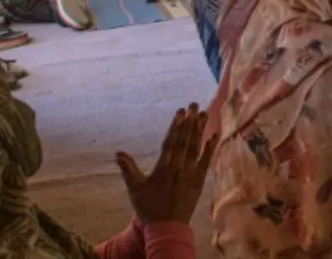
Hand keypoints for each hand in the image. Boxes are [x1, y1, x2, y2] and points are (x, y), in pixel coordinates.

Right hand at [116, 103, 215, 224]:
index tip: (181, 111)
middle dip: (190, 122)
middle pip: (185, 141)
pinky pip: (206, 161)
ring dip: (200, 130)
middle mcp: (178, 168)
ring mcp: (191, 174)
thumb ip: (128, 169)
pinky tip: (214, 135)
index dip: (176, 125)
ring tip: (204, 114)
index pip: (171, 142)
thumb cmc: (149, 207)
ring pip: (196, 148)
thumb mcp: (135, 189)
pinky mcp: (199, 180)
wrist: (167, 227)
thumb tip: (118, 153)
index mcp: (162, 169)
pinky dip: (210, 148)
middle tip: (195, 105)